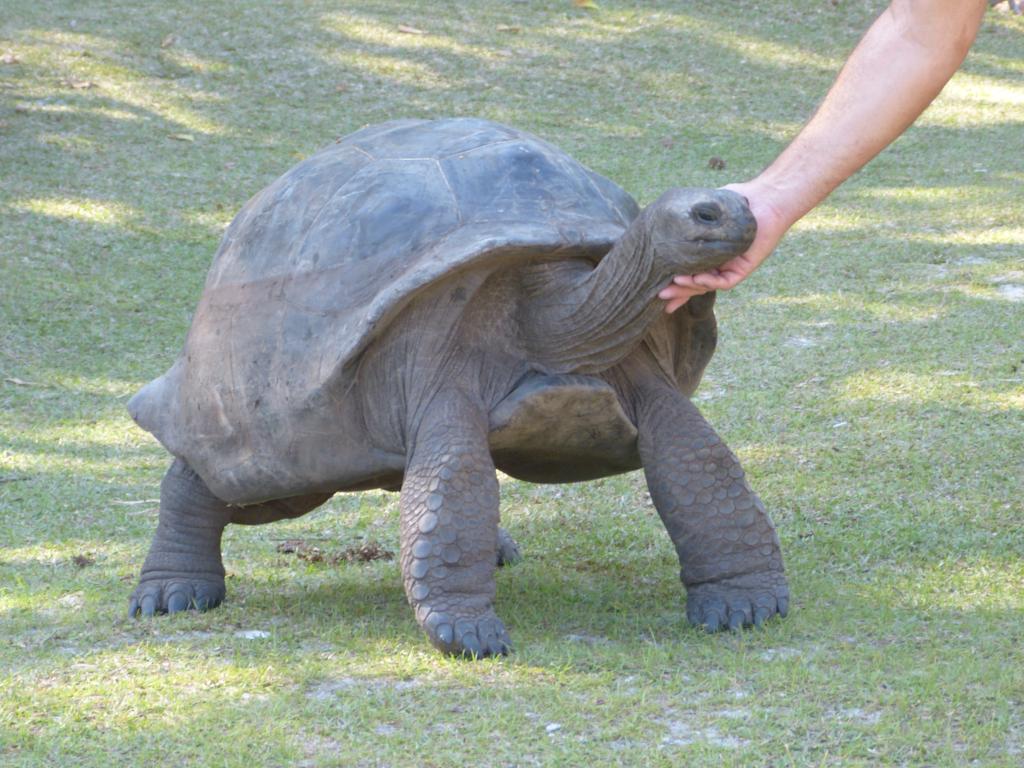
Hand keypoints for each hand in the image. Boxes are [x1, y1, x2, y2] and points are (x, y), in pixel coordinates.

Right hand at [659, 181, 792, 312]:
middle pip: (696, 284)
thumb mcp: (708, 210)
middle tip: (660, 296)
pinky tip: (694, 278)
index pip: (691, 273)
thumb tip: (664, 225)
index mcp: (710, 254)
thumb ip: (692, 221)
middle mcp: (720, 264)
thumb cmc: (739, 200)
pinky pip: (724, 282)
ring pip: (708, 285)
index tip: (657, 290)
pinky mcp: (744, 268)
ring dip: (689, 288)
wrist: (765, 197)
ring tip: (671, 285)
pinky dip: (708, 282)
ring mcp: (732, 268)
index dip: (676, 284)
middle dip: (678, 292)